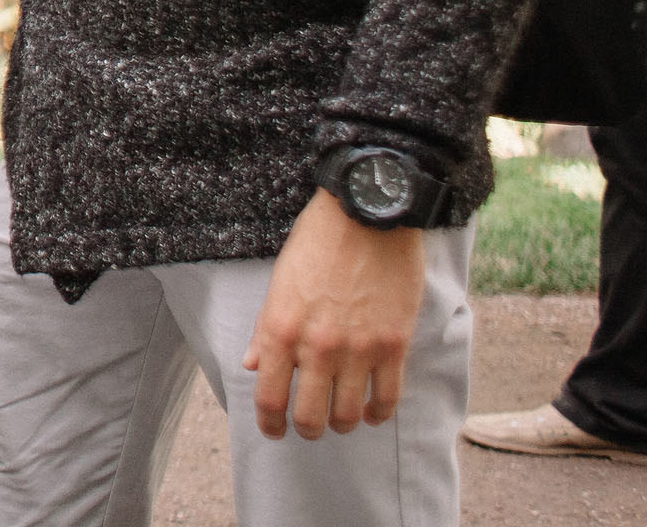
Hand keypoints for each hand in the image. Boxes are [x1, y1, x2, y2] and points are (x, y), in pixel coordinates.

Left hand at [243, 189, 426, 439]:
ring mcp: (358, 349)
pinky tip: (373, 412)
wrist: (367, 214)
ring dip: (343, 424)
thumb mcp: (279, 282)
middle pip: (310, 417)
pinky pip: (387, 399)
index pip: (269, 398)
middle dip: (307, 429)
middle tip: (310, 427)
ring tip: (341, 418)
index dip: (270, 424)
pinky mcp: (394, 345)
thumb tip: (252, 366)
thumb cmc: (317, 242)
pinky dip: (379, 414)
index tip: (274, 432)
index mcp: (280, 329)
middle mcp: (317, 347)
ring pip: (349, 416)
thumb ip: (265, 329)